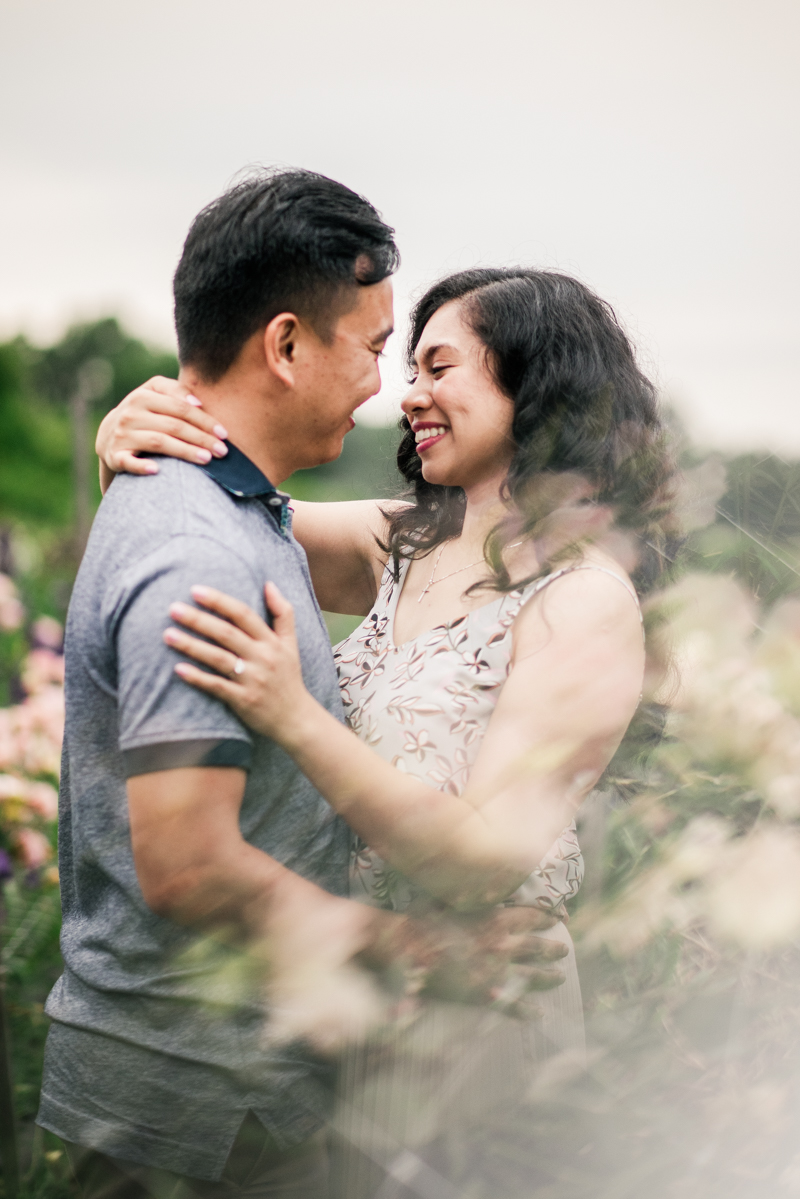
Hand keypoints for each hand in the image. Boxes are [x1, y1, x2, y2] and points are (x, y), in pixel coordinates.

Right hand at [95, 376, 229, 476]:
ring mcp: (122, 435)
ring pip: (158, 442)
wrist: (108, 434)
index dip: (204, 420)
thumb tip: (198, 403)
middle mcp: (131, 413)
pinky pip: (128, 462)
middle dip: (201, 438)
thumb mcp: (155, 394)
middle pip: (173, 425)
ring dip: (184, 451)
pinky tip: (157, 471)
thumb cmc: (144, 412)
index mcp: (143, 396)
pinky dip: (141, 466)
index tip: (224, 434)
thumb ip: (176, 391)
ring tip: (207, 460)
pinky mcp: (115, 456)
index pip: (180, 407)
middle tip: (222, 451)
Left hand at [165, 582, 308, 740]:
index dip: (219, 601)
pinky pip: (217, 686)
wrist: (296, 719)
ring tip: (167, 635)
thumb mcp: (291, 643)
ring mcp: (252, 680)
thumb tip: (269, 584)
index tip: (195, 590)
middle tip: (172, 609)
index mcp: (272, 641)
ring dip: (191, 646)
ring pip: (218, 658)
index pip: (243, 614)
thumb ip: (283, 612)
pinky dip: (198, 678)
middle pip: (226, 633)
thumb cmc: (289, 678)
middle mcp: (263, 658)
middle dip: (198, 619)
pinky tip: (178, 669)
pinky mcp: (243, 701)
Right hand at [369, 904, 567, 1017]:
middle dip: (554, 949)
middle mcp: (502, 944)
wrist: (408, 948)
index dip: (550, 917)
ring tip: (560, 977)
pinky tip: (538, 1014)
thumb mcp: (455, 900)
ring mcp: (497, 971)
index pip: (533, 916)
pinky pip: (514, 1005)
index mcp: (496, 919)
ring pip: (533, 976)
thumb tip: (483, 884)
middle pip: (538, 947)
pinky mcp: (487, 995)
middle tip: (564, 950)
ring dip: (549, 977)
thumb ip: (474, 896)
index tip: (561, 918)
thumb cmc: (426, 921)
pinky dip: (528, 1011)